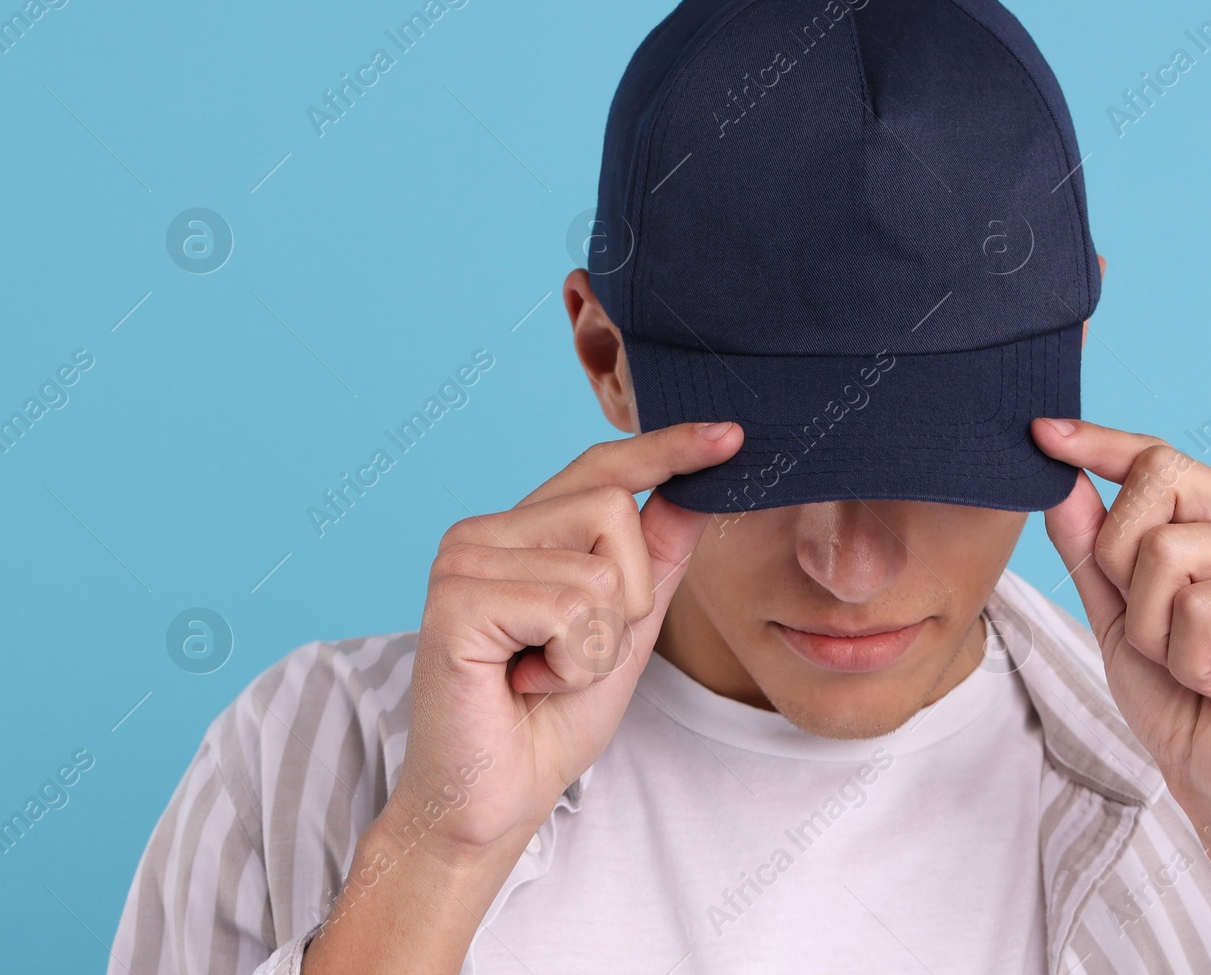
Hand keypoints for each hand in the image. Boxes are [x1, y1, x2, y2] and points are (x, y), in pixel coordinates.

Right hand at [390, 420, 743, 855]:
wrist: (494, 800)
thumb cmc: (551, 718)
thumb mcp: (625, 629)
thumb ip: (656, 560)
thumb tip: (697, 491)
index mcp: (518, 530)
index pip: (599, 467)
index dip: (666, 448)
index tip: (731, 435)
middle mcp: (482, 532)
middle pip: (612, 509)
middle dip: (628, 597)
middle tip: (573, 653)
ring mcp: (462, 561)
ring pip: (600, 569)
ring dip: (598, 643)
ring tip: (547, 673)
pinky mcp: (455, 602)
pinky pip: (570, 608)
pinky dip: (572, 663)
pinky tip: (529, 684)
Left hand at [1030, 417, 1210, 818]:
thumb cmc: (1179, 701)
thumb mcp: (1115, 613)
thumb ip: (1090, 547)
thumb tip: (1060, 479)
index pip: (1160, 456)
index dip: (1100, 442)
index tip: (1043, 432)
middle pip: (1158, 480)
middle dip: (1122, 565)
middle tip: (1159, 631)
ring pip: (1167, 551)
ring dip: (1154, 629)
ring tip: (1194, 665)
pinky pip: (1199, 605)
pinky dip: (1188, 659)